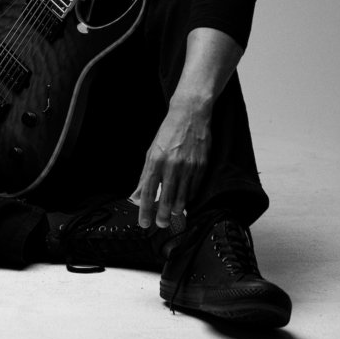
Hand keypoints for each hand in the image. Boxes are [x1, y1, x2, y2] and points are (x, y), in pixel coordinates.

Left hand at [131, 103, 211, 228]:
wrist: (191, 115)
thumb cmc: (169, 132)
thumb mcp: (151, 151)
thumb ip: (145, 176)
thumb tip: (137, 196)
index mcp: (157, 160)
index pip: (149, 192)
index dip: (146, 210)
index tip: (144, 223)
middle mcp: (173, 165)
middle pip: (167, 198)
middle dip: (162, 215)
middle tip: (160, 224)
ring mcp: (189, 166)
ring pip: (183, 197)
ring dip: (176, 209)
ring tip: (172, 214)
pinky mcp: (202, 166)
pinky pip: (194, 189)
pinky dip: (188, 197)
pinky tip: (184, 200)